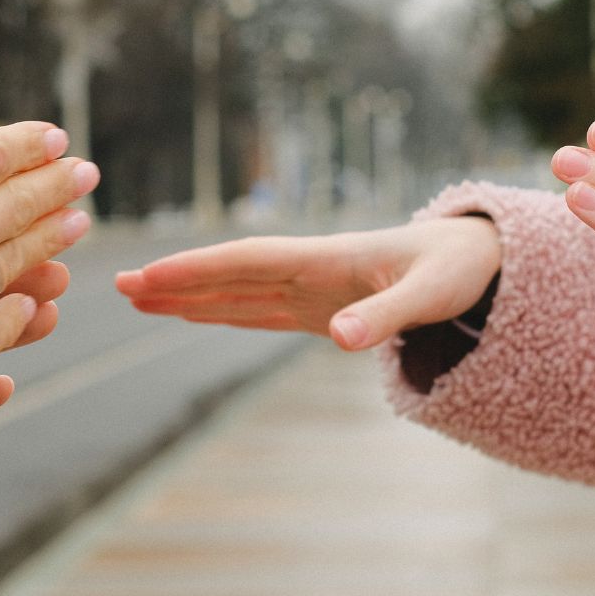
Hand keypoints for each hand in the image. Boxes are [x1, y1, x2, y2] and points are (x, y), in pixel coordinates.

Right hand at [116, 218, 500, 350]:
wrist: (478, 258)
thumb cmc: (456, 270)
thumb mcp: (429, 295)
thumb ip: (384, 316)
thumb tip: (339, 338)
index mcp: (324, 259)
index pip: (246, 262)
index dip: (196, 270)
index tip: (149, 275)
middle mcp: (307, 270)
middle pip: (228, 274)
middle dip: (174, 279)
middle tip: (116, 284)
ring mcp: (309, 288)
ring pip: (235, 290)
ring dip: (187, 293)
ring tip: (136, 296)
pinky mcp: (319, 306)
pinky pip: (257, 308)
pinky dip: (220, 309)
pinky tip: (191, 311)